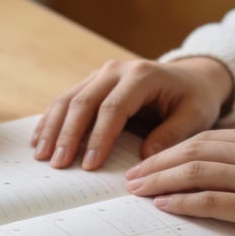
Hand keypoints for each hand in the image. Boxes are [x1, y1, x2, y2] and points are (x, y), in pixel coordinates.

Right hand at [32, 57, 234, 169]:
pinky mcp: (92, 82)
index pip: (113, 108)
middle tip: (57, 164)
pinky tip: (39, 140)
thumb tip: (145, 158)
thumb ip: (172, 135)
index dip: (99, 137)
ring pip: (68, 99)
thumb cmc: (194, 100)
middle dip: (68, 135)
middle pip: (84, 102)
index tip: (90, 165)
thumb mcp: (195, 117)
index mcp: (142, 76)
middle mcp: (116, 70)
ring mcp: (101, 74)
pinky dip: (51, 120)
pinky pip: (66, 100)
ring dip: (52, 128)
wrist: (191, 77)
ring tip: (42, 155)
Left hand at [125, 129, 234, 235]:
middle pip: (194, 149)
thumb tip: (231, 174)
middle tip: (132, 175)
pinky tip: (163, 207)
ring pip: (196, 171)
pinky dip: (182, 202)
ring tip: (136, 191)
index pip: (208, 137)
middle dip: (157, 162)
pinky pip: (212, 201)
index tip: (151, 161)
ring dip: (160, 181)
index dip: (173, 148)